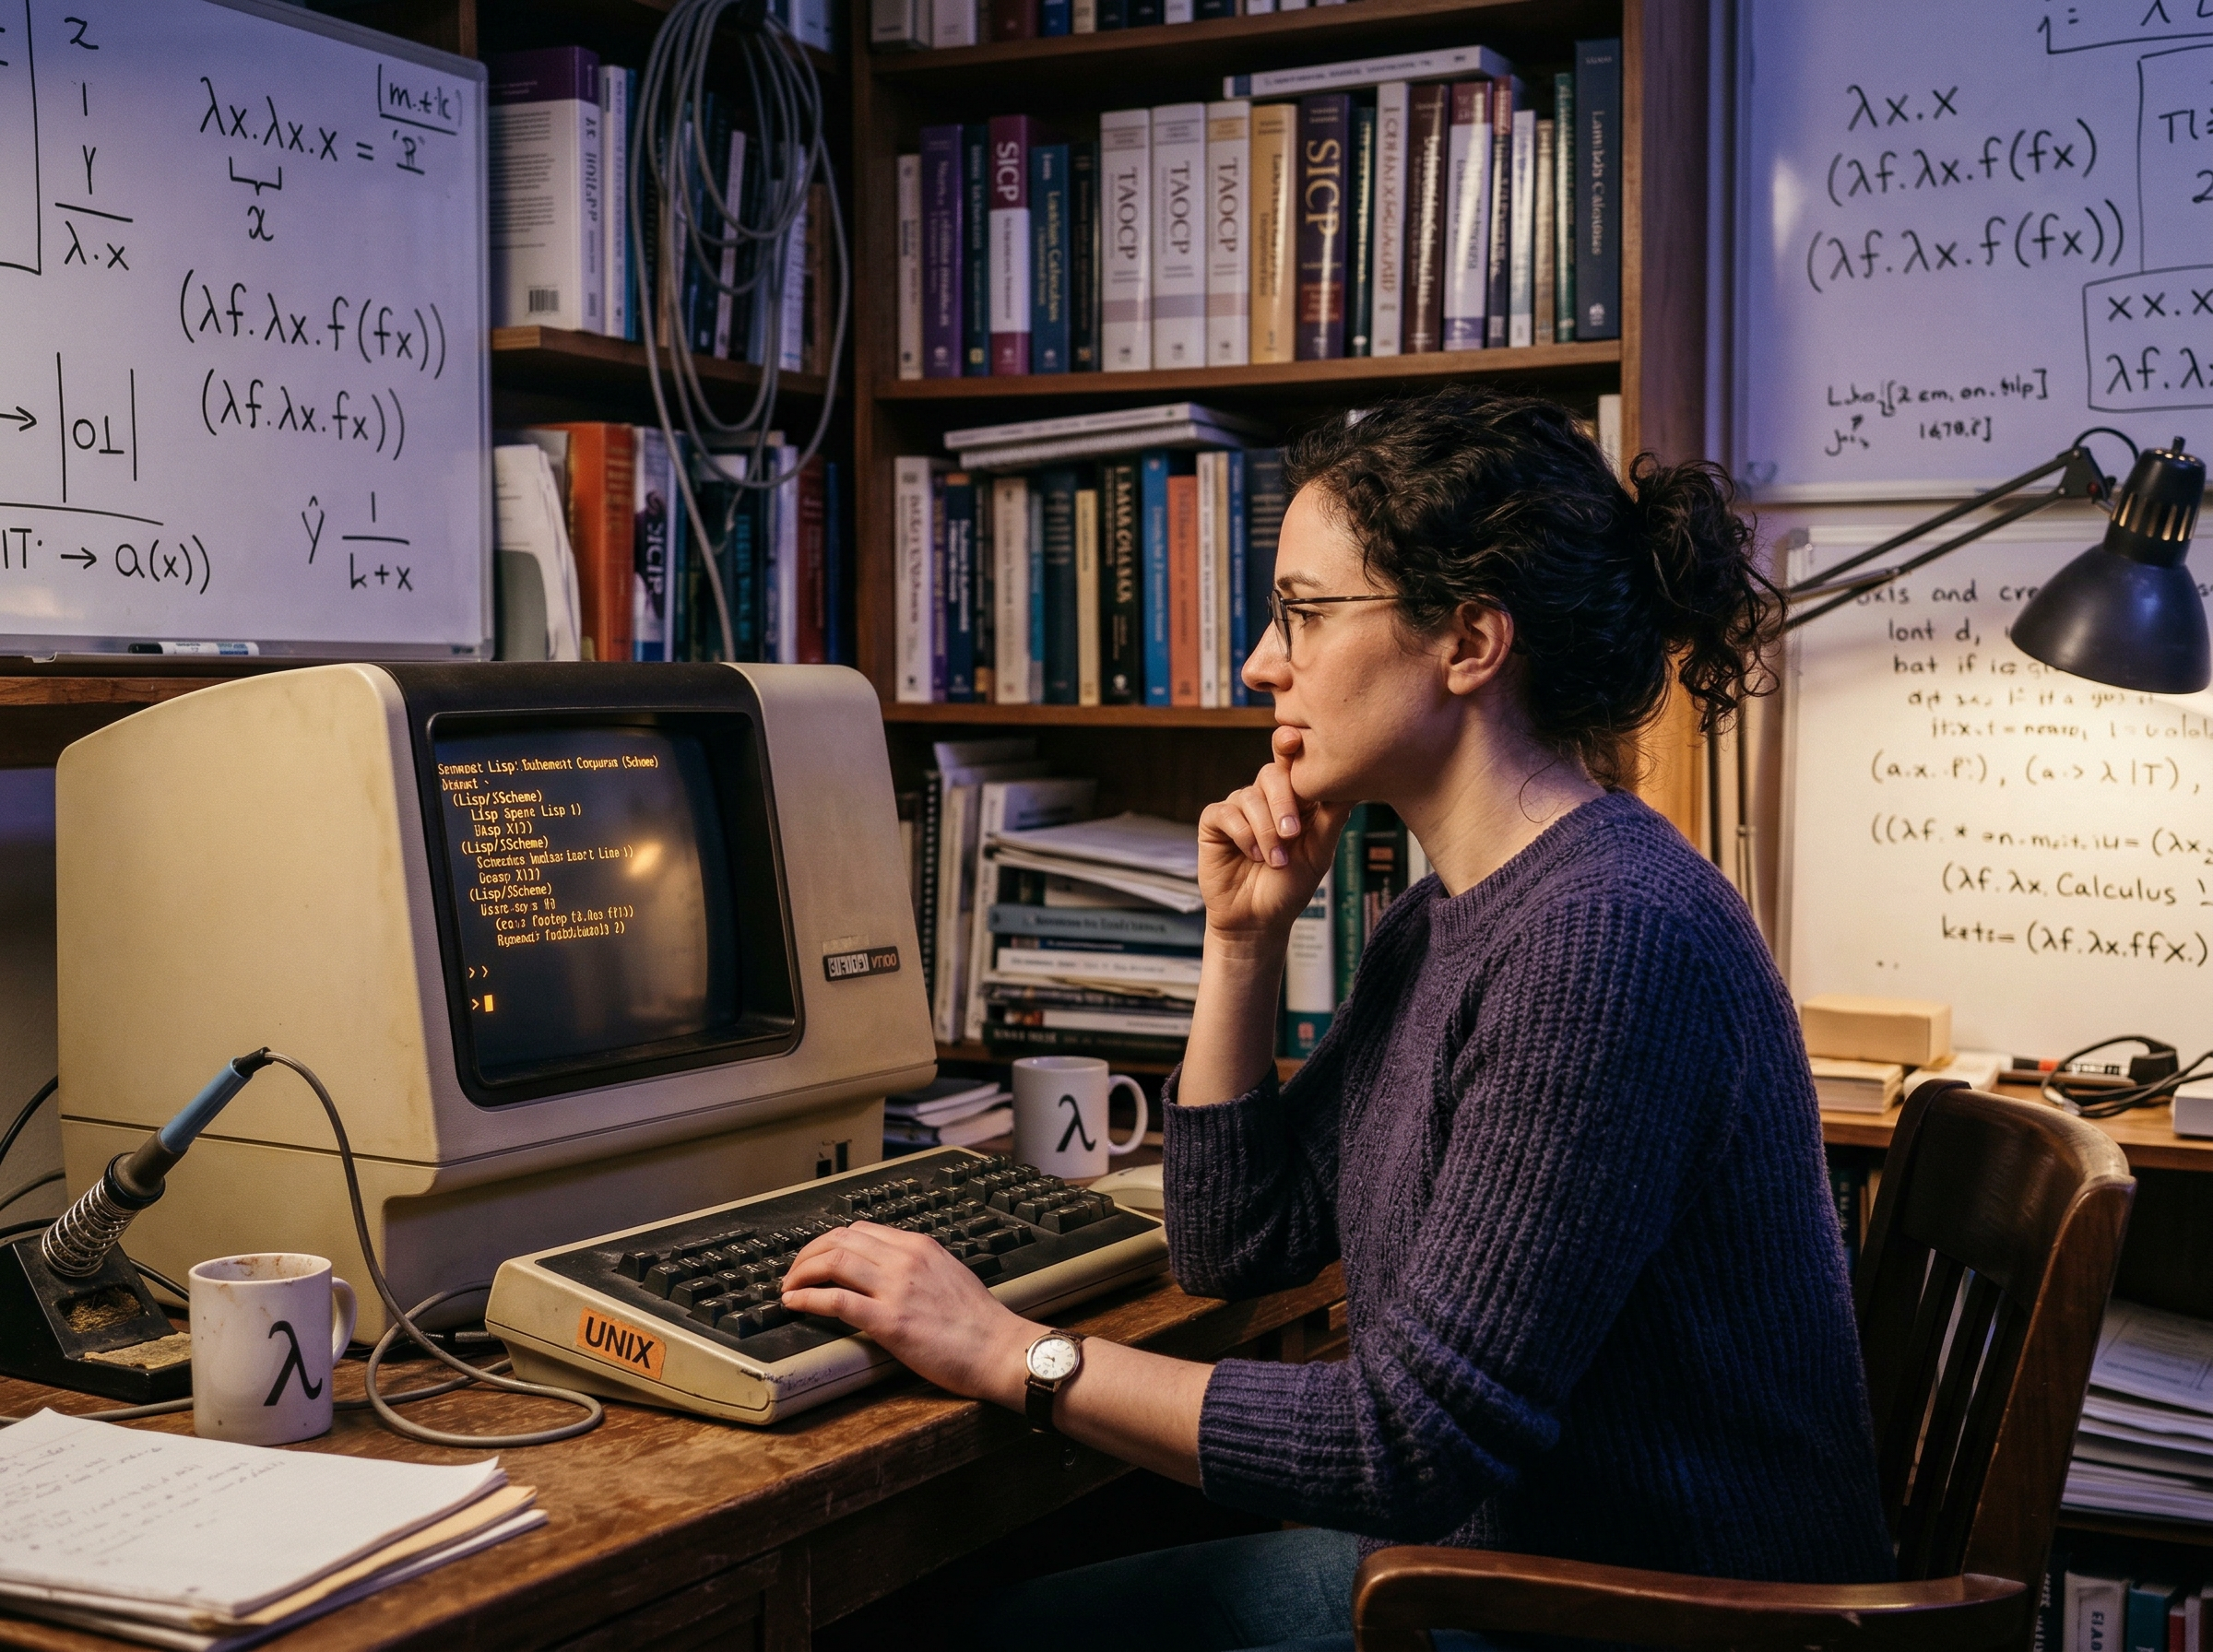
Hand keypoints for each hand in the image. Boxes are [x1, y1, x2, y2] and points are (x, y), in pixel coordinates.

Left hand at [781, 1223, 1036, 1406]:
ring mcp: (896, 1288)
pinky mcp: (889, 1320)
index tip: (816, 1258)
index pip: (861, 1230)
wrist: (998, 1349)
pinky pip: (836, 1300)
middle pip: (840, 1240)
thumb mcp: (948, 1275)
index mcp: (919, 1247)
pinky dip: (807, 1298)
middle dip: (807, 1254)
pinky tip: (794, 1304)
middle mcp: (905, 1259)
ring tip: (788, 1288)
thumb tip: (887, 1272)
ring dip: (800, 1274)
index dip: (829, 1242)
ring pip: (833, 1262)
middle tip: (793, 1273)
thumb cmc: (979, 1322)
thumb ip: (917, 1267)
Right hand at [1196, 726, 1350, 946]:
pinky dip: (1243, 835)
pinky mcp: (1215, 821)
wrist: (1258, 920)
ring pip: (1250, 797)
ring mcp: (1240, 807)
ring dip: (1266, 831)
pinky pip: (1227, 813)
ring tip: (1275, 860)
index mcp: (1296, 799)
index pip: (1296, 764)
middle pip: (1272, 774)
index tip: (1295, 737)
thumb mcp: (1319, 854)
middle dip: (1283, 803)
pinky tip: (1253, 856)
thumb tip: (1353, 785)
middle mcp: (1267, 797)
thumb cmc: (1291, 887)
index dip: (1293, 748)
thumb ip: (1332, 818)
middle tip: (1292, 834)